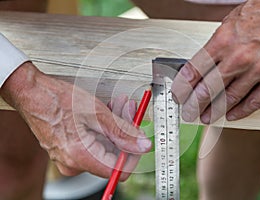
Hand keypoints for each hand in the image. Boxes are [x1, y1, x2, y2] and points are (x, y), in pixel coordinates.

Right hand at [0, 62, 151, 180]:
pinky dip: (104, 128)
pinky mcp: (69, 150)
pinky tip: (107, 111)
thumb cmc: (56, 99)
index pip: (120, 170)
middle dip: (125, 131)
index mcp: (80, 156)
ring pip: (105, 147)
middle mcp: (73, 163)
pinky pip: (94, 144)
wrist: (31, 93)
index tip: (139, 136)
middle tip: (129, 109)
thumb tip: (142, 145)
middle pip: (113, 155)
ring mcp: (70, 157)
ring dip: (115, 126)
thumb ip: (122, 132)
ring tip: (118, 104)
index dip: (134, 153)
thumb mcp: (96, 113)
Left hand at [172, 0, 259, 122]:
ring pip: (229, 100)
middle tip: (189, 112)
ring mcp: (259, 69)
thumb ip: (213, 50)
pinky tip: (231, 115)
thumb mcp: (226, 26)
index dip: (182, 89)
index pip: (193, 72)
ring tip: (207, 117)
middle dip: (194, 106)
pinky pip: (254, 102)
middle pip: (208, 90)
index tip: (178, 96)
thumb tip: (197, 71)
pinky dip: (240, 112)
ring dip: (214, 112)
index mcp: (222, 41)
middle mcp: (239, 57)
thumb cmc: (259, 14)